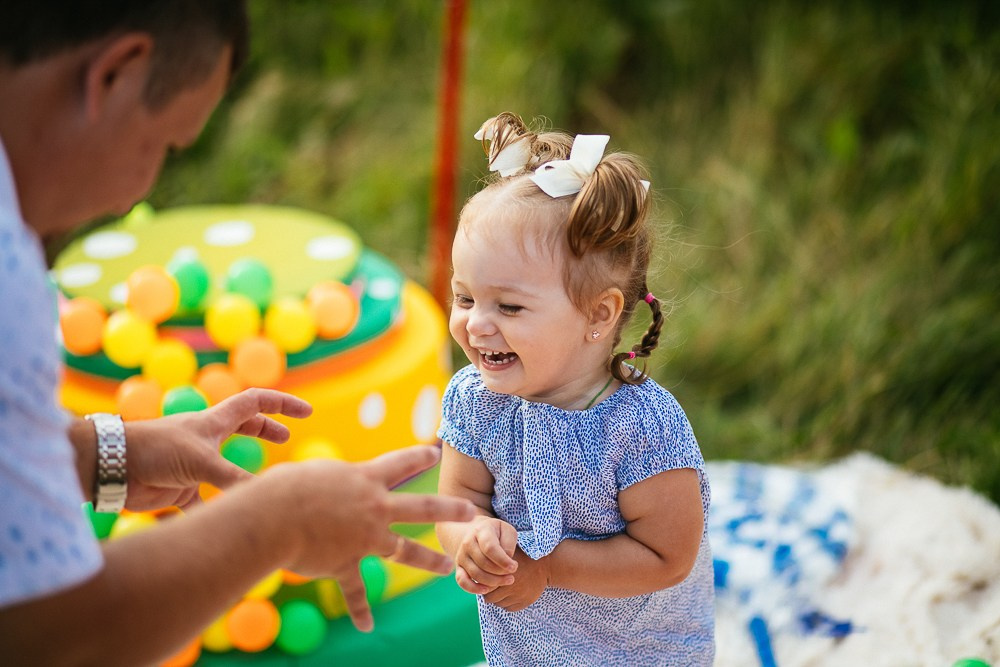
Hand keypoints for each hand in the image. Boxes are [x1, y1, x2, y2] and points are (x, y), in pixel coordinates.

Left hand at [123, 388, 312, 510]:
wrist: (112, 466)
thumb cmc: (155, 451)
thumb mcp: (201, 462)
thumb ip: (234, 479)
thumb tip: (266, 497)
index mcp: (215, 422)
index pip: (256, 402)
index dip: (282, 404)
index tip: (307, 412)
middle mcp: (206, 439)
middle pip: (244, 426)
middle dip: (266, 429)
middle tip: (287, 437)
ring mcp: (193, 462)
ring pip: (227, 463)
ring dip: (244, 470)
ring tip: (262, 482)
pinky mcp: (180, 488)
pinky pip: (205, 500)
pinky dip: (216, 511)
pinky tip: (225, 524)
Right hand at [263, 445, 475, 630]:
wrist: (272, 518)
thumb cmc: (283, 488)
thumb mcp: (313, 473)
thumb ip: (327, 481)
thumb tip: (318, 485)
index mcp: (364, 478)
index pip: (400, 463)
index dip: (419, 457)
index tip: (434, 453)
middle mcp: (373, 507)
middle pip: (421, 507)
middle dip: (448, 509)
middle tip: (470, 511)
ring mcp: (364, 538)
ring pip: (406, 551)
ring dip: (428, 561)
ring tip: (446, 568)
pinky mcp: (346, 564)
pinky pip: (357, 591)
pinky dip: (361, 610)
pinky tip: (367, 626)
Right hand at [452, 515, 518, 594]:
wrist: (475, 534)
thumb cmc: (496, 533)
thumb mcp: (506, 530)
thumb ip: (508, 543)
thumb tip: (506, 559)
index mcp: (481, 530)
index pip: (490, 548)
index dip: (503, 560)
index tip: (514, 567)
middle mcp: (468, 542)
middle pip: (483, 563)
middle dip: (500, 573)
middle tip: (511, 575)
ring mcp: (461, 555)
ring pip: (476, 574)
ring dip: (493, 582)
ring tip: (506, 581)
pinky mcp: (459, 567)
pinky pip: (462, 581)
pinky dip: (473, 589)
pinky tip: (486, 590)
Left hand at [483, 547, 549, 611]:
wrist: (546, 564)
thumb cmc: (523, 556)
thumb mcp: (507, 553)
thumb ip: (493, 559)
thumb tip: (476, 564)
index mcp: (502, 573)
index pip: (484, 585)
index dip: (484, 583)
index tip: (486, 580)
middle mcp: (509, 585)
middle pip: (489, 598)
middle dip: (489, 593)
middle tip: (494, 587)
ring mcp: (518, 595)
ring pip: (499, 604)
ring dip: (498, 599)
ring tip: (503, 590)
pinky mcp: (525, 602)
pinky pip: (509, 608)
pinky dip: (508, 603)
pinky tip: (511, 594)